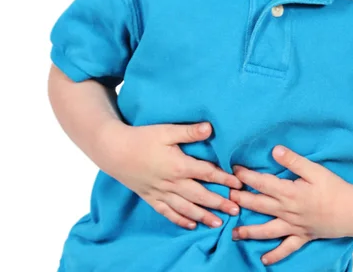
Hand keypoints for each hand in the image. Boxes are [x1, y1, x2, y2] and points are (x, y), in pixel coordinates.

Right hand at [101, 120, 242, 229]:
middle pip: (200, 195)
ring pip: (186, 208)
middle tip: (236, 210)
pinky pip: (167, 212)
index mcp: (178, 165)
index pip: (207, 174)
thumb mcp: (166, 131)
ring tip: (218, 223)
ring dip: (203, 215)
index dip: (224, 179)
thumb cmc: (141, 138)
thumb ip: (189, 132)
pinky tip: (191, 225)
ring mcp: (160, 192)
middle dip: (219, 203)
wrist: (114, 151)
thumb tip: (210, 128)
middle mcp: (171, 183)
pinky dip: (180, 220)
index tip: (239, 184)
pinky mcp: (150, 197)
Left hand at [230, 146, 352, 265]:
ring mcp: (294, 226)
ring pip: (268, 230)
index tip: (234, 170)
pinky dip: (275, 255)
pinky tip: (264, 261)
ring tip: (234, 233)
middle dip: (241, 200)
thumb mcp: (315, 170)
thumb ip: (294, 161)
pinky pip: (287, 248)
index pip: (263, 183)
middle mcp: (288, 211)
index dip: (247, 176)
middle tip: (225, 196)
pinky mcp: (303, 237)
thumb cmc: (335, 188)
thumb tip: (275, 150)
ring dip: (250, 231)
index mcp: (290, 192)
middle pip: (259, 205)